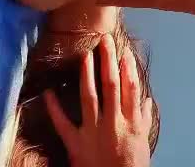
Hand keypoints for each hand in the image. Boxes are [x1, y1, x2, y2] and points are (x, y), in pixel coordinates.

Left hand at [45, 34, 152, 166]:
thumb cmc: (132, 166)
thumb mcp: (143, 142)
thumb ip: (144, 119)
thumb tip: (146, 99)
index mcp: (132, 122)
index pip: (131, 88)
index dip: (128, 68)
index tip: (124, 51)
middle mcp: (114, 123)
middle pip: (111, 85)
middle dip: (108, 61)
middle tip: (105, 40)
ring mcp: (93, 132)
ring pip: (90, 97)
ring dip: (87, 74)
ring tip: (85, 55)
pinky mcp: (76, 144)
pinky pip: (63, 124)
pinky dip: (54, 108)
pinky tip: (48, 92)